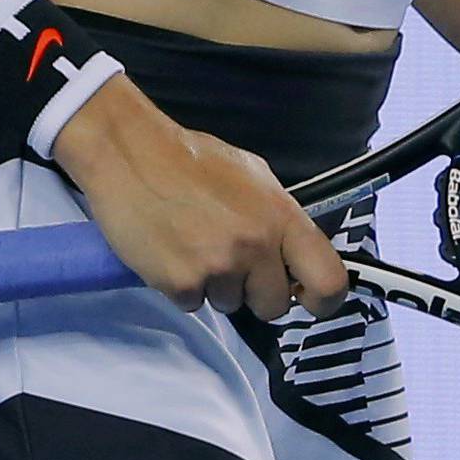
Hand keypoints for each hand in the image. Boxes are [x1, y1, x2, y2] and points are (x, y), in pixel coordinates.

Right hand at [52, 77, 350, 322]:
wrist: (131, 153)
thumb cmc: (192, 159)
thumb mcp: (252, 175)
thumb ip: (278, 217)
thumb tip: (295, 254)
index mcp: (280, 216)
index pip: (329, 280)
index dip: (323, 299)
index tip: (307, 297)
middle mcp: (256, 245)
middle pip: (275, 306)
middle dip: (256, 291)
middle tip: (232, 261)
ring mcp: (218, 268)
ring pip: (231, 305)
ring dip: (216, 285)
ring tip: (195, 245)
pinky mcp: (181, 284)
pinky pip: (193, 304)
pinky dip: (184, 286)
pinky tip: (172, 252)